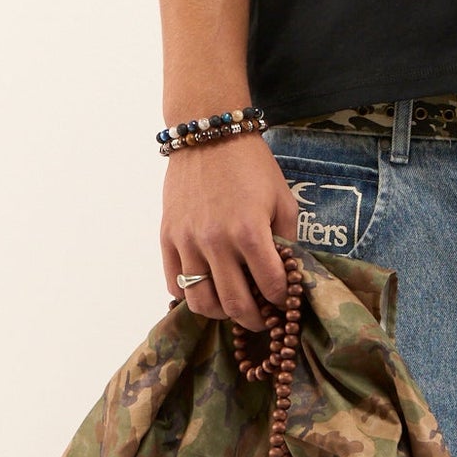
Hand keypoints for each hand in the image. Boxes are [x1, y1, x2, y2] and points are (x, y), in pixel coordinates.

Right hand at [161, 136, 298, 328]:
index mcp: (250, 232)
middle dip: (256, 319)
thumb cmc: (251, 166)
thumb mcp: (283, 199)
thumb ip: (287, 239)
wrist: (208, 136)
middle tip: (264, 319)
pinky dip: (191, 296)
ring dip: (221, 313)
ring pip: (201, 303)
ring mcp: (188, 242)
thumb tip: (289, 273)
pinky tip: (207, 288)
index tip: (286, 303)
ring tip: (233, 307)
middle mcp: (216, 243)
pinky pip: (174, 284)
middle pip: (236, 305)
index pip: (271, 286)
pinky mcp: (167, 238)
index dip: (283, 301)